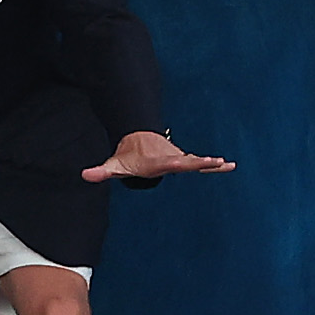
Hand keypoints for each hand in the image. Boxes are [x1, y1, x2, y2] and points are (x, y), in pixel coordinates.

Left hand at [84, 130, 236, 181]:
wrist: (139, 139)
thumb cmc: (127, 156)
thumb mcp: (114, 165)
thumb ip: (101, 171)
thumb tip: (84, 175)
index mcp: (157, 161)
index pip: (168, 163)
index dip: (177, 163)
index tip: (185, 162)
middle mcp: (171, 158)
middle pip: (187, 161)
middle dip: (200, 162)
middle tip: (215, 161)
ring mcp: (179, 158)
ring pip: (197, 161)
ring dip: (211, 163)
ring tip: (227, 164)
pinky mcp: (184, 160)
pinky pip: (201, 163)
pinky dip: (214, 165)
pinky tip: (229, 166)